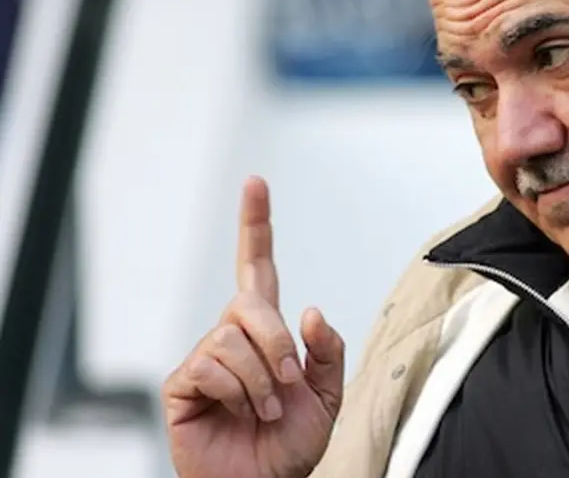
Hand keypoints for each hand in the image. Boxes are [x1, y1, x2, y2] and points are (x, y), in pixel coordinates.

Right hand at [163, 177, 344, 477]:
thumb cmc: (292, 443)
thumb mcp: (328, 396)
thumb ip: (327, 351)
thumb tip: (308, 309)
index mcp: (268, 331)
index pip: (258, 267)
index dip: (256, 226)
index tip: (255, 183)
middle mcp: (233, 337)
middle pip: (250, 304)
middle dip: (278, 345)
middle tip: (289, 385)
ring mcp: (205, 359)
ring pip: (233, 339)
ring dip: (262, 380)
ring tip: (266, 409)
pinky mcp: (182, 385)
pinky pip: (211, 366)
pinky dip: (238, 392)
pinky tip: (240, 412)